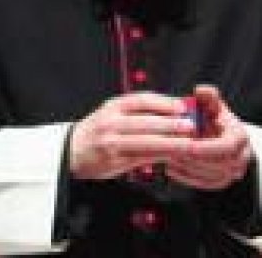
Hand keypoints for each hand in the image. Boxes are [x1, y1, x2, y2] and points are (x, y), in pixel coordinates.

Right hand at [68, 92, 197, 179]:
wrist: (70, 150)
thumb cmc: (99, 130)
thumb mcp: (113, 112)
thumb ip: (139, 112)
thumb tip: (174, 110)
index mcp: (113, 106)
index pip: (141, 100)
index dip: (163, 103)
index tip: (182, 106)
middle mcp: (111, 122)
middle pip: (146, 122)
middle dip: (171, 125)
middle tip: (191, 126)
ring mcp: (111, 142)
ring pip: (145, 142)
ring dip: (169, 143)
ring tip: (188, 144)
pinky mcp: (113, 161)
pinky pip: (141, 158)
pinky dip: (159, 157)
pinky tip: (172, 156)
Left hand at [166, 85, 253, 189]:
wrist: (223, 136)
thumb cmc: (215, 119)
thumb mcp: (213, 105)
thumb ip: (208, 96)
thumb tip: (200, 90)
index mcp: (240, 138)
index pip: (227, 147)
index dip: (207, 147)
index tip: (189, 145)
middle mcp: (241, 158)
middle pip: (217, 165)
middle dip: (193, 159)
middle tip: (172, 151)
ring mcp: (232, 173)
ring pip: (208, 176)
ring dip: (187, 168)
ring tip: (168, 157)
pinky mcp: (220, 183)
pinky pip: (202, 184)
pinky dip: (185, 177)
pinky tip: (171, 167)